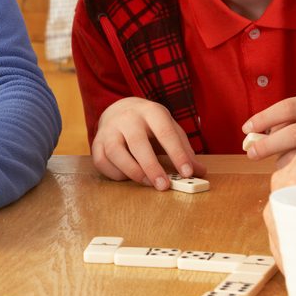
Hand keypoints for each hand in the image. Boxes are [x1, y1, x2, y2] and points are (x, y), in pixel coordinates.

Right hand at [91, 97, 206, 189]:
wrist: (119, 109)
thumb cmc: (149, 123)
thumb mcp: (169, 127)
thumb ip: (184, 149)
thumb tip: (199, 171)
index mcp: (151, 111)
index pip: (165, 132)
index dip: (177, 154)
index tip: (187, 173)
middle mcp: (127, 118)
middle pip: (137, 142)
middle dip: (151, 166)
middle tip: (163, 186)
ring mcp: (109, 129)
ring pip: (115, 152)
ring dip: (132, 171)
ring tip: (147, 183)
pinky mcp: (96, 142)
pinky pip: (102, 161)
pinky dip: (115, 173)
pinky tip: (128, 176)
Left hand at [242, 93, 295, 164]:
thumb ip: (291, 116)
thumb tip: (256, 133)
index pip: (289, 107)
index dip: (264, 118)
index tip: (246, 129)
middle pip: (294, 133)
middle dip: (267, 145)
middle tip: (251, 152)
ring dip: (282, 159)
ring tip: (276, 161)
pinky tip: (295, 168)